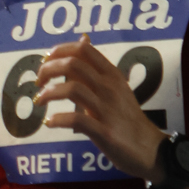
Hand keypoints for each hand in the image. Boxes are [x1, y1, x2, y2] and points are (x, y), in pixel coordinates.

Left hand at [34, 36, 161, 179]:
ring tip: (40, 101)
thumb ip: (96, 67)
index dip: (59, 51)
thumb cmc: (127, 118)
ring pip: (73, 89)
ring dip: (49, 93)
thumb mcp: (116, 87)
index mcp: (111, 74)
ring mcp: (107, 110)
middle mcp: (109, 87)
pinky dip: (58, 119)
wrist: (149, 148)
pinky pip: (77, 120)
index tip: (45, 61)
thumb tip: (82, 40)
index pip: (83, 49)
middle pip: (73, 65)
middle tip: (39, 81)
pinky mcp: (104, 132)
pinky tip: (50, 122)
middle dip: (48, 69)